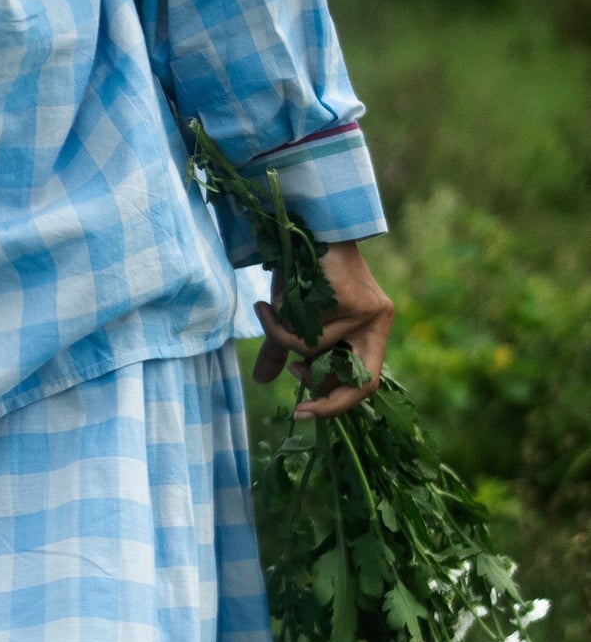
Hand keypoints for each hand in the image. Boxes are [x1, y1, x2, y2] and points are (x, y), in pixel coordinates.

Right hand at [252, 241, 394, 419]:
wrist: (304, 228)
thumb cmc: (304, 270)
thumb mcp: (293, 318)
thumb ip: (283, 350)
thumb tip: (262, 381)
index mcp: (370, 333)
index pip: (364, 386)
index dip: (334, 407)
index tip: (300, 414)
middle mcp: (378, 325)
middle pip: (355, 382)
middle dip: (316, 384)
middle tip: (292, 369)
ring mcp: (371, 314)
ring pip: (319, 353)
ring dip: (285, 338)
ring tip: (270, 313)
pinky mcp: (357, 302)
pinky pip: (310, 333)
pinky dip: (282, 323)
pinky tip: (271, 303)